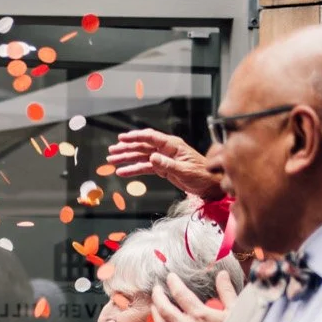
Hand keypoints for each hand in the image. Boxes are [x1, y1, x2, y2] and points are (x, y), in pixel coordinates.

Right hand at [99, 127, 227, 204]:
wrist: (210, 185)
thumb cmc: (202, 175)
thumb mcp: (185, 171)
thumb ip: (168, 164)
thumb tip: (152, 157)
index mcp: (173, 145)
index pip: (150, 137)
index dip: (135, 137)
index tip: (121, 138)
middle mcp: (166, 149)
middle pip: (142, 146)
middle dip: (126, 148)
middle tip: (111, 151)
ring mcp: (164, 158)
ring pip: (141, 156)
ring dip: (127, 158)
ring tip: (112, 160)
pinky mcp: (163, 168)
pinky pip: (145, 167)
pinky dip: (134, 169)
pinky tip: (123, 172)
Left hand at [150, 266, 237, 321]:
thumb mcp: (237, 313)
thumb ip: (227, 292)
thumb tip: (222, 274)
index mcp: (201, 315)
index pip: (180, 293)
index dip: (173, 282)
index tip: (170, 277)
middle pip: (163, 308)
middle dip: (158, 295)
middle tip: (157, 289)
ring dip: (156, 313)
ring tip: (156, 307)